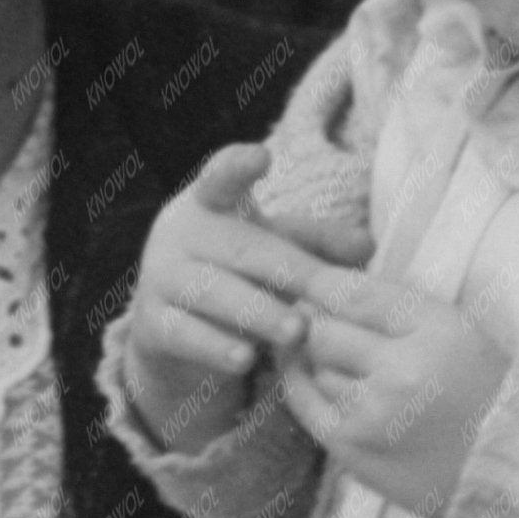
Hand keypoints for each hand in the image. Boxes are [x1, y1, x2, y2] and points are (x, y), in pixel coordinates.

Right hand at [123, 145, 318, 449]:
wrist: (171, 327)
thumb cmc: (235, 273)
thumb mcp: (274, 250)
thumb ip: (317, 245)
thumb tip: (367, 247)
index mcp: (209, 203)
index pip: (221, 177)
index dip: (238, 166)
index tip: (262, 157)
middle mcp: (179, 233)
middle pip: (240, 248)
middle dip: (286, 272)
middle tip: (324, 293)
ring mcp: (160, 278)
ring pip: (215, 293)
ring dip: (259, 313)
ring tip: (296, 332)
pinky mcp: (151, 324)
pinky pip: (186, 335)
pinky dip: (216, 348)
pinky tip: (245, 360)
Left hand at [276, 264, 510, 517]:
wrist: (516, 469)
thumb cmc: (492, 392)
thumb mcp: (463, 330)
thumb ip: (401, 308)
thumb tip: (322, 292)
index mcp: (439, 331)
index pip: (354, 293)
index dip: (320, 283)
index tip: (311, 283)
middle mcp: (402, 371)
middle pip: (323, 330)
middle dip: (319, 324)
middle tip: (326, 324)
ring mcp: (373, 414)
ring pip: (315, 368)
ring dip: (324, 361)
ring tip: (352, 365)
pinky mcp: (354, 448)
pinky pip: (305, 403)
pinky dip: (301, 383)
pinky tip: (307, 374)